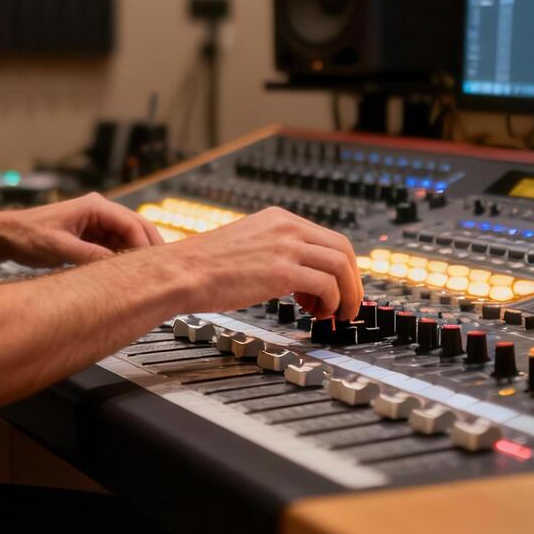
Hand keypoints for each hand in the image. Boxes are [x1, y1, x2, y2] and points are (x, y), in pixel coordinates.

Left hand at [0, 193, 164, 268]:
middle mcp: (99, 211)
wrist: (9, 236)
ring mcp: (97, 223)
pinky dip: (124, 259)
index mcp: (94, 206)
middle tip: (161, 270)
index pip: (130, 223)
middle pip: (136, 227)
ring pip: (128, 238)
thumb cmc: (28, 234)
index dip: (143, 244)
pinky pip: (116, 246)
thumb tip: (115, 268)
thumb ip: (88, 256)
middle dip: (149, 247)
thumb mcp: (59, 247)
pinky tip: (130, 274)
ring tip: (148, 275)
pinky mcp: (92, 236)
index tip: (151, 265)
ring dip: (137, 255)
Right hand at [161, 207, 360, 318]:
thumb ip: (272, 251)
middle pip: (343, 249)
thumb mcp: (245, 245)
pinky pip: (326, 286)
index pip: (328, 238)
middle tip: (347, 305)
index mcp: (277, 219)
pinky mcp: (282, 270)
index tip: (337, 289)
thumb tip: (295, 275)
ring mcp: (285, 247)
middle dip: (352, 281)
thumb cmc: (203, 267)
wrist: (181, 272)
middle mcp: (285, 227)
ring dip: (347, 295)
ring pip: (341, 266)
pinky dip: (331, 303)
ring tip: (335, 315)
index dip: (341, 267)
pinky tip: (316, 314)